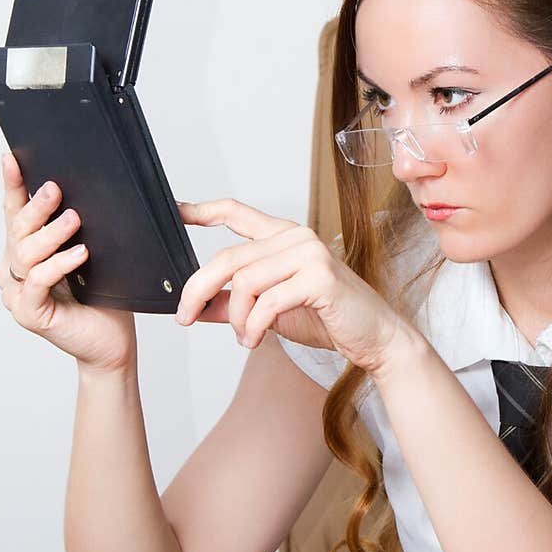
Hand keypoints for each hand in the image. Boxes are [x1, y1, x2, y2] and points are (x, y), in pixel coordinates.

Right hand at [0, 152, 136, 373]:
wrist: (112, 341)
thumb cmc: (103, 297)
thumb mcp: (94, 252)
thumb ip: (82, 226)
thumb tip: (92, 186)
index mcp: (26, 249)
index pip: (15, 211)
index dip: (13, 184)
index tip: (12, 157)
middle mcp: (14, 269)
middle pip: (18, 229)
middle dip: (36, 206)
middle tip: (57, 189)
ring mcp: (17, 292)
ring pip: (25, 253)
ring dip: (51, 234)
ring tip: (75, 220)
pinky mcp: (28, 313)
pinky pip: (37, 282)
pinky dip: (59, 265)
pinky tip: (80, 255)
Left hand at [175, 198, 411, 376]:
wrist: (374, 338)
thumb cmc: (327, 319)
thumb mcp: (271, 310)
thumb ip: (233, 304)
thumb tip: (195, 306)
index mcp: (284, 237)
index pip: (236, 212)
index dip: (202, 211)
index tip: (176, 213)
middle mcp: (296, 237)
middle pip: (228, 256)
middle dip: (198, 289)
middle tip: (184, 316)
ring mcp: (309, 254)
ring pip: (245, 282)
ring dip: (234, 318)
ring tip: (243, 338)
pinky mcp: (319, 278)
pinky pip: (267, 302)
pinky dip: (253, 327)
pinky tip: (255, 340)